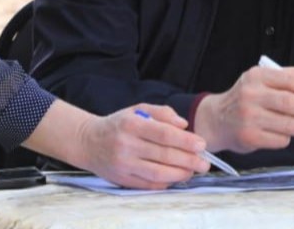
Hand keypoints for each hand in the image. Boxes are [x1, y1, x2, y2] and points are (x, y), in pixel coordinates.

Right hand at [25, 101, 207, 189]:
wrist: (88, 141)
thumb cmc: (119, 124)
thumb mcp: (138, 109)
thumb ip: (162, 113)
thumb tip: (183, 124)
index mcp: (132, 124)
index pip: (163, 134)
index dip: (185, 141)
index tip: (202, 144)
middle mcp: (126, 145)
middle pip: (164, 155)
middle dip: (189, 160)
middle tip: (205, 162)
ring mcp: (123, 164)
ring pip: (157, 173)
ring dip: (180, 174)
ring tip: (193, 171)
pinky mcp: (121, 179)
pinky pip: (148, 184)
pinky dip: (165, 183)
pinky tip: (176, 178)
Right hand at [193, 64, 293, 153]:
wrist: (217, 120)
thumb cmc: (247, 98)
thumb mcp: (266, 80)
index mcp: (258, 76)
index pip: (291, 80)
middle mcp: (251, 94)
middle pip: (292, 103)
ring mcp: (248, 116)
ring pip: (290, 124)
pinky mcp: (249, 137)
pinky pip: (281, 140)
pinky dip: (286, 138)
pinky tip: (278, 132)